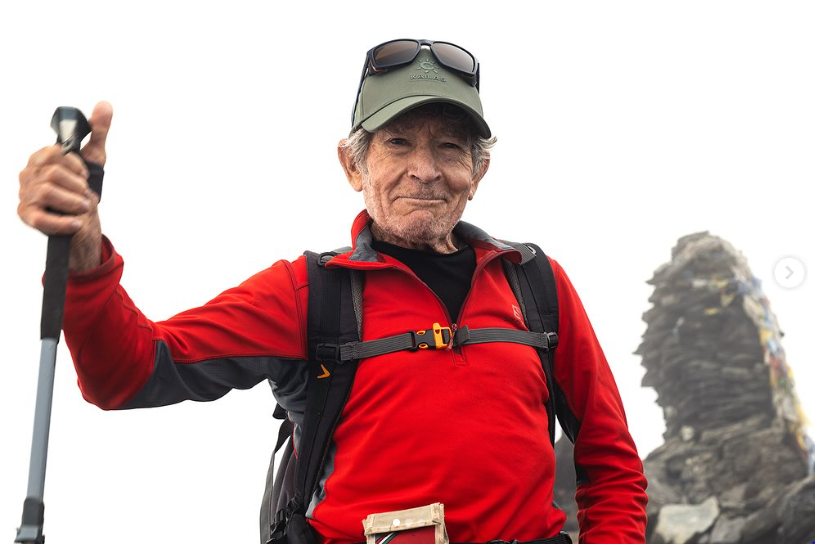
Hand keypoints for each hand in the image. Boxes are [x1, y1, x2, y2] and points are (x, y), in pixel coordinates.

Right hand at [18, 101, 112, 271]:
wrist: (82, 222)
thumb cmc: (82, 188)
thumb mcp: (94, 158)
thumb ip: (97, 132)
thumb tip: (104, 105)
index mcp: (40, 159)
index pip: (56, 154)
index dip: (77, 166)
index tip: (85, 176)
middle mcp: (28, 175)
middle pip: (53, 174)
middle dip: (78, 187)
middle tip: (85, 195)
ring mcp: (25, 196)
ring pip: (48, 192)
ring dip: (74, 202)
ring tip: (82, 208)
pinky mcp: (27, 217)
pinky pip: (41, 219)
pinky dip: (63, 222)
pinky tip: (76, 223)